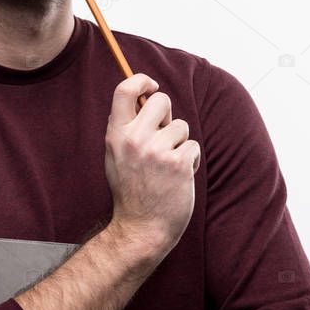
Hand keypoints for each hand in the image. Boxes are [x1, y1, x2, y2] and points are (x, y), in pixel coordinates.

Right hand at [103, 73, 200, 260]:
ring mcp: (157, 151)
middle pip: (162, 100)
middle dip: (168, 115)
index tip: (151, 86)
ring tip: (168, 165)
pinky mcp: (178, 163)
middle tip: (164, 135)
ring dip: (180, 143)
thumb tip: (144, 98)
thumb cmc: (132, 190)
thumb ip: (127, 128)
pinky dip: (189, 161)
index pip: (124, 89)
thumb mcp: (116, 155)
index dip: (141, 80)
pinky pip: (192, 147)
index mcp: (116, 134)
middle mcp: (135, 139)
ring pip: (181, 127)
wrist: (142, 229)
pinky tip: (177, 178)